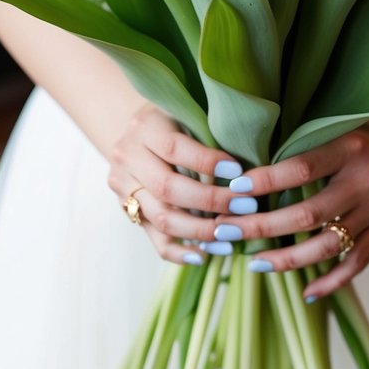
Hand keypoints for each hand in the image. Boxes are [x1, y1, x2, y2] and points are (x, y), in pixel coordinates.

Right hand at [107, 104, 243, 264]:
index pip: (174, 148)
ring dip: (200, 231)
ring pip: (161, 218)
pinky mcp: (129, 212)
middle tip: (245, 206)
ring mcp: (124, 189)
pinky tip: (205, 255)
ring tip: (231, 234)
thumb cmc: (174, 119)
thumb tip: (242, 169)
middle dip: (210, 200)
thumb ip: (205, 134)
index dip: (207, 162)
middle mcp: (128, 158)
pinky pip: (155, 239)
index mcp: (144, 127)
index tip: (238, 172)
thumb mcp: (185, 113)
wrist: (138, 133)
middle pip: (168, 188)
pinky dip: (181, 252)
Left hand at [209, 105, 368, 299]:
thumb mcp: (345, 124)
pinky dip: (331, 281)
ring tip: (255, 263)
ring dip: (287, 259)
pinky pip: (356, 263)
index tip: (234, 189)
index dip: (266, 181)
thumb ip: (311, 140)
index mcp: (352, 148)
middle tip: (228, 231)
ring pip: (327, 246)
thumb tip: (255, 156)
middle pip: (307, 213)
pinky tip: (306, 292)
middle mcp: (366, 182)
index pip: (301, 168)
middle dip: (262, 225)